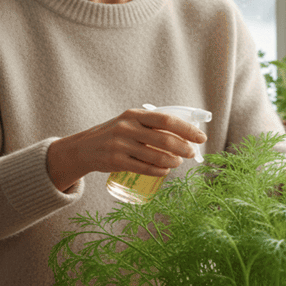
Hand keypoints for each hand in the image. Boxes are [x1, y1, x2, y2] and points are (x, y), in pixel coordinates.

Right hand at [47, 108, 206, 191]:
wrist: (84, 148)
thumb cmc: (116, 134)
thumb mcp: (131, 121)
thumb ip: (152, 124)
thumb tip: (186, 134)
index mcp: (134, 114)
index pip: (167, 120)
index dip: (187, 129)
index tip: (201, 137)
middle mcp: (127, 128)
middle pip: (164, 139)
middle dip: (184, 148)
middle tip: (192, 153)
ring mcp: (120, 145)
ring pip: (156, 156)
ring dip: (173, 161)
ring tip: (179, 162)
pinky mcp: (116, 162)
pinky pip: (145, 168)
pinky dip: (160, 171)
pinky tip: (166, 170)